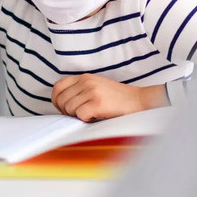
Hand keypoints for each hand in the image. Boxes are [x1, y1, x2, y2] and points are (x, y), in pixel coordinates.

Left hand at [50, 74, 166, 121]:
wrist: (138, 101)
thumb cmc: (117, 99)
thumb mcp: (96, 87)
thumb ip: (80, 90)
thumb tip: (61, 104)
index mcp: (84, 77)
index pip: (58, 87)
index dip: (57, 100)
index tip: (64, 109)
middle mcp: (86, 82)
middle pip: (61, 100)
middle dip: (66, 111)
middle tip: (79, 115)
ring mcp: (92, 91)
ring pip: (69, 109)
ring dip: (77, 116)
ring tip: (91, 115)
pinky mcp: (98, 103)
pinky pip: (80, 115)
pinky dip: (86, 119)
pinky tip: (96, 117)